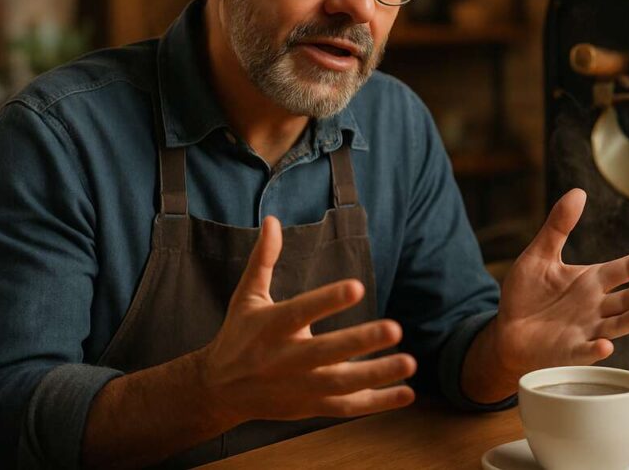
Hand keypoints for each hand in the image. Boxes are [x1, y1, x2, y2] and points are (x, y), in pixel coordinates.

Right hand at [197, 216, 415, 425]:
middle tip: (395, 328)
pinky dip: (377, 403)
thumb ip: (264, 259)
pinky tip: (407, 392)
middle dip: (360, 342)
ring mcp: (298, 387)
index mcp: (270, 327)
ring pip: (341, 384)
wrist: (218, 390)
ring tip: (410, 362)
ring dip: (377, 374)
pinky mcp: (309, 406)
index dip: (328, 300)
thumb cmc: (239, 335)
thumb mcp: (247, 296)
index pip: (301, 312)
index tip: (358, 287)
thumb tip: (274, 220)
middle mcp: (285, 359)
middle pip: (326, 353)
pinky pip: (347, 407)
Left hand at [493, 189, 628, 377]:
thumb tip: (578, 192)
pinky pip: (585, 351)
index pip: (625, 269)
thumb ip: (558, 227)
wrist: (507, 331)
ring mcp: (586, 330)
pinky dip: (596, 348)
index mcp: (592, 281)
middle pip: (628, 298)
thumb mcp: (540, 255)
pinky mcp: (569, 351)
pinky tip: (605, 343)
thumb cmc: (526, 294)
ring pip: (616, 324)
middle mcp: (596, 306)